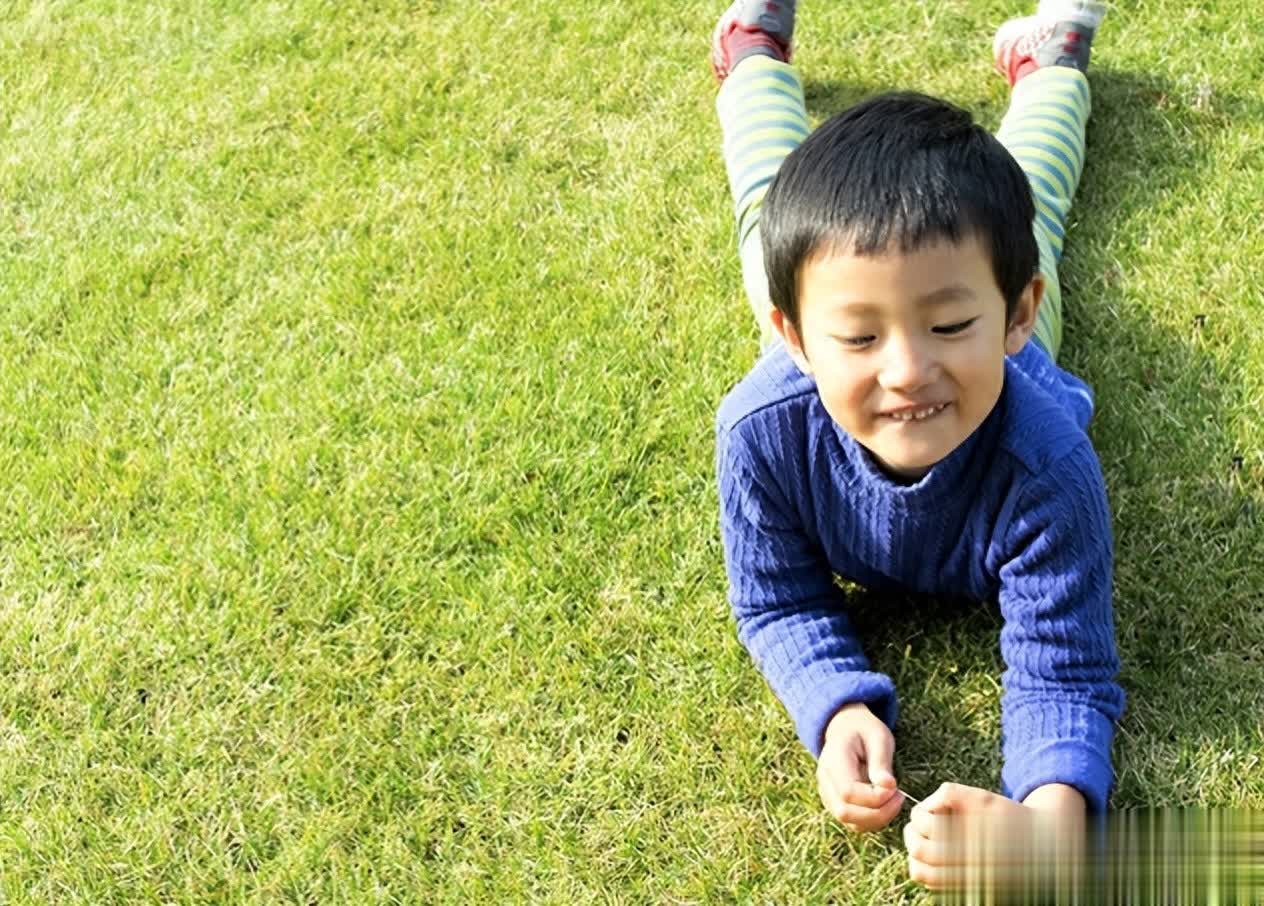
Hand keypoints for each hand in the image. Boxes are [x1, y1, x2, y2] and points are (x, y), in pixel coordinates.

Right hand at [816, 702, 902, 831]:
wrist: (845, 728)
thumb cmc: (863, 730)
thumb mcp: (878, 736)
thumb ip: (881, 761)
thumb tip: (888, 786)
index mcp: (833, 761)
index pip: (848, 792)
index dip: (874, 797)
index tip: (896, 788)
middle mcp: (825, 781)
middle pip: (845, 812)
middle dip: (877, 813)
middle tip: (899, 798)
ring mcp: (828, 794)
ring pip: (849, 822)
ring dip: (877, 819)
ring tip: (895, 800)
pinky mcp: (836, 803)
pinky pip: (853, 821)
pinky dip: (873, 820)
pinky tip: (886, 805)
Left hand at [905, 783, 1064, 891]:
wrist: (1042, 848)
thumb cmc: (1011, 817)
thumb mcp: (983, 797)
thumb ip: (951, 794)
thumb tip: (925, 806)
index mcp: (972, 840)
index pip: (927, 827)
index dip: (920, 814)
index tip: (929, 809)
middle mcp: (969, 867)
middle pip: (919, 851)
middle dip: (912, 832)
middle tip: (919, 822)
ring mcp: (966, 884)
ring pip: (920, 873)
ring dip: (915, 852)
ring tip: (924, 837)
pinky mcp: (965, 892)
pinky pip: (932, 885)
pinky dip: (925, 867)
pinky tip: (937, 851)